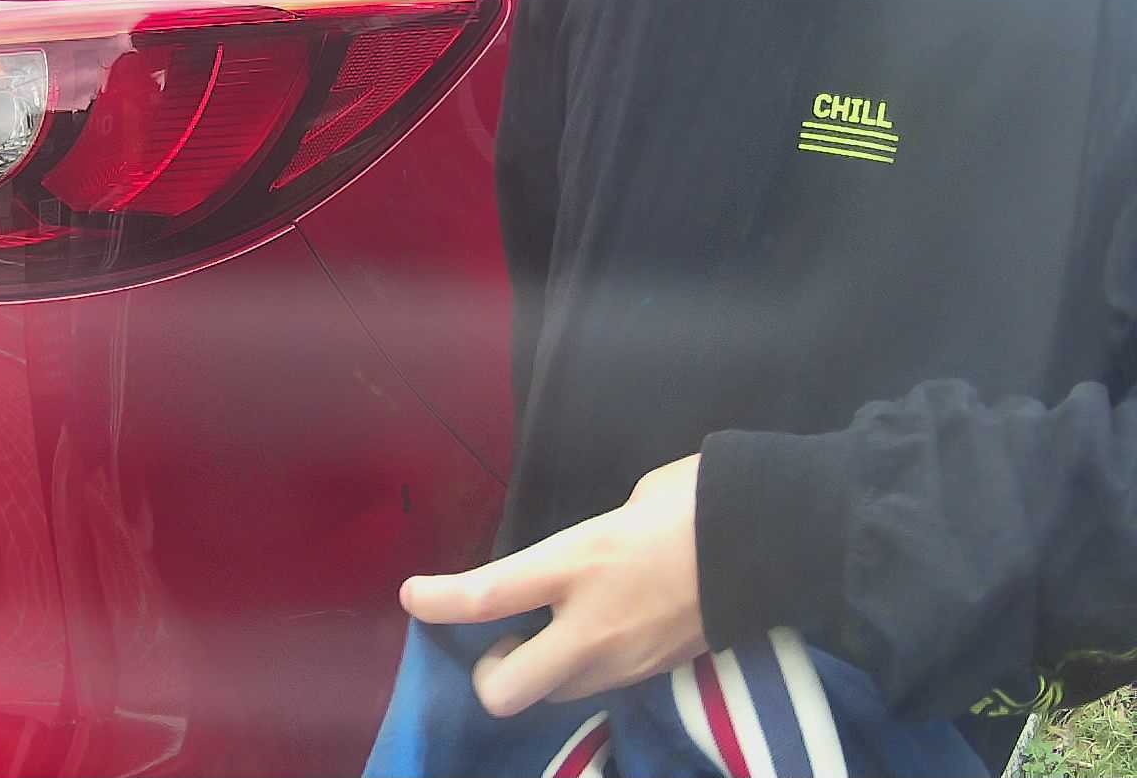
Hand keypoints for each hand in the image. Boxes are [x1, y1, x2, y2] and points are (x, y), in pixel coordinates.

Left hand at [401, 454, 709, 715]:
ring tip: (551, 634)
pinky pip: (595, 687)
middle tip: (503, 638)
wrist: (780, 542)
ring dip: (539, 674)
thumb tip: (583, 553)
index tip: (413, 595)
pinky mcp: (654, 676)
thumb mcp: (628, 503)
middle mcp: (591, 625)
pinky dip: (581, 671)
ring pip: (551, 695)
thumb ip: (586, 540)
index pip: (486, 597)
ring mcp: (624, 660)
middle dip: (489, 674)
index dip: (437, 601)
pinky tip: (597, 638)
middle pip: (505, 689)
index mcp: (579, 563)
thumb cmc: (700, 498)